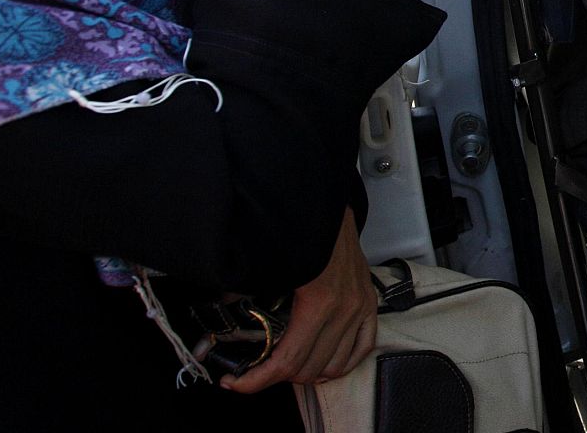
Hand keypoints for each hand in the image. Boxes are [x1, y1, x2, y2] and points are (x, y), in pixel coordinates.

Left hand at [223, 207, 377, 392]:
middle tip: (254, 372)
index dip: (257, 380)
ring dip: (307, 373)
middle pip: (309, 368)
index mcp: (318, 301)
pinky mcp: (368, 303)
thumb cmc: (301, 228)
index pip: (287, 361)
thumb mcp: (267, 263)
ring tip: (284, 367)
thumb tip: (218, 316)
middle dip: (276, 377)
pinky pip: (361, 349)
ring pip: (333, 366)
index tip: (236, 382)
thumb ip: (242, 293)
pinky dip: (340, 364)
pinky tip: (320, 364)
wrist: (327, 205)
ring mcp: (359, 307)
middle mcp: (343, 309)